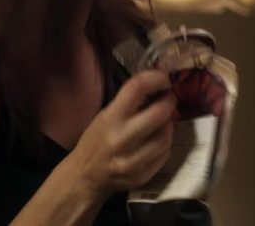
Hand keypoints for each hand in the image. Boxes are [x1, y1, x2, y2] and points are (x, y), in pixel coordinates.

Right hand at [65, 69, 175, 196]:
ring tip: (162, 120)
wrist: (85, 176)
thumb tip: (160, 79)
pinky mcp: (142, 176)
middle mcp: (121, 139)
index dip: (156, 78)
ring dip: (169, 124)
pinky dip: (165, 142)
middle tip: (168, 98)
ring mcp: (132, 161)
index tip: (163, 77)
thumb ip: (131, 100)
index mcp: (110, 119)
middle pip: (160, 112)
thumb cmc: (96, 140)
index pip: (137, 88)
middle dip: (169, 101)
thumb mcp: (106, 115)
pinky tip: (157, 139)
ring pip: (166, 135)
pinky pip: (165, 153)